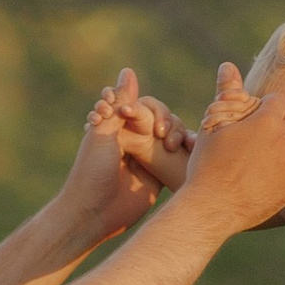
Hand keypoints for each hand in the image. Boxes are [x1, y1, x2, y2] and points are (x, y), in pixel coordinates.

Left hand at [53, 67, 176, 247]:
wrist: (94, 214)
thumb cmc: (92, 171)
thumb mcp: (104, 132)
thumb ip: (119, 103)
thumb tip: (128, 71)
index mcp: (119, 126)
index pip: (144, 105)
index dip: (150, 109)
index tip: (144, 122)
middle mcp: (134, 139)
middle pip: (162, 117)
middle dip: (167, 121)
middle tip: (160, 134)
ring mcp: (149, 157)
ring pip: (173, 134)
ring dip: (179, 133)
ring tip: (172, 146)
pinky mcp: (159, 175)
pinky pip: (179, 157)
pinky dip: (187, 151)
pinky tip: (192, 149)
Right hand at [180, 59, 284, 238]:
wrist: (212, 207)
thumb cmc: (207, 165)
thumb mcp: (213, 124)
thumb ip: (227, 93)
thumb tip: (228, 64)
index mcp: (266, 120)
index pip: (278, 101)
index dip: (266, 107)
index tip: (256, 117)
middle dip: (282, 121)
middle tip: (266, 134)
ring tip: (284, 144)